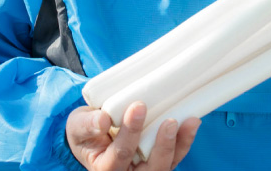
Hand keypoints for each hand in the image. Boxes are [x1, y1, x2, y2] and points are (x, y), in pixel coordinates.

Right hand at [66, 102, 199, 170]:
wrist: (93, 134)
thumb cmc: (86, 130)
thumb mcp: (77, 126)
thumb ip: (87, 124)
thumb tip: (104, 120)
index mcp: (105, 168)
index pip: (121, 154)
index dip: (131, 133)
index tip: (138, 106)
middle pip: (151, 168)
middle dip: (162, 146)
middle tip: (170, 121)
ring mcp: (146, 169)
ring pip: (166, 165)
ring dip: (180, 145)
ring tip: (191, 122)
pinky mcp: (159, 160)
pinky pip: (175, 156)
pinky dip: (185, 141)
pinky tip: (192, 123)